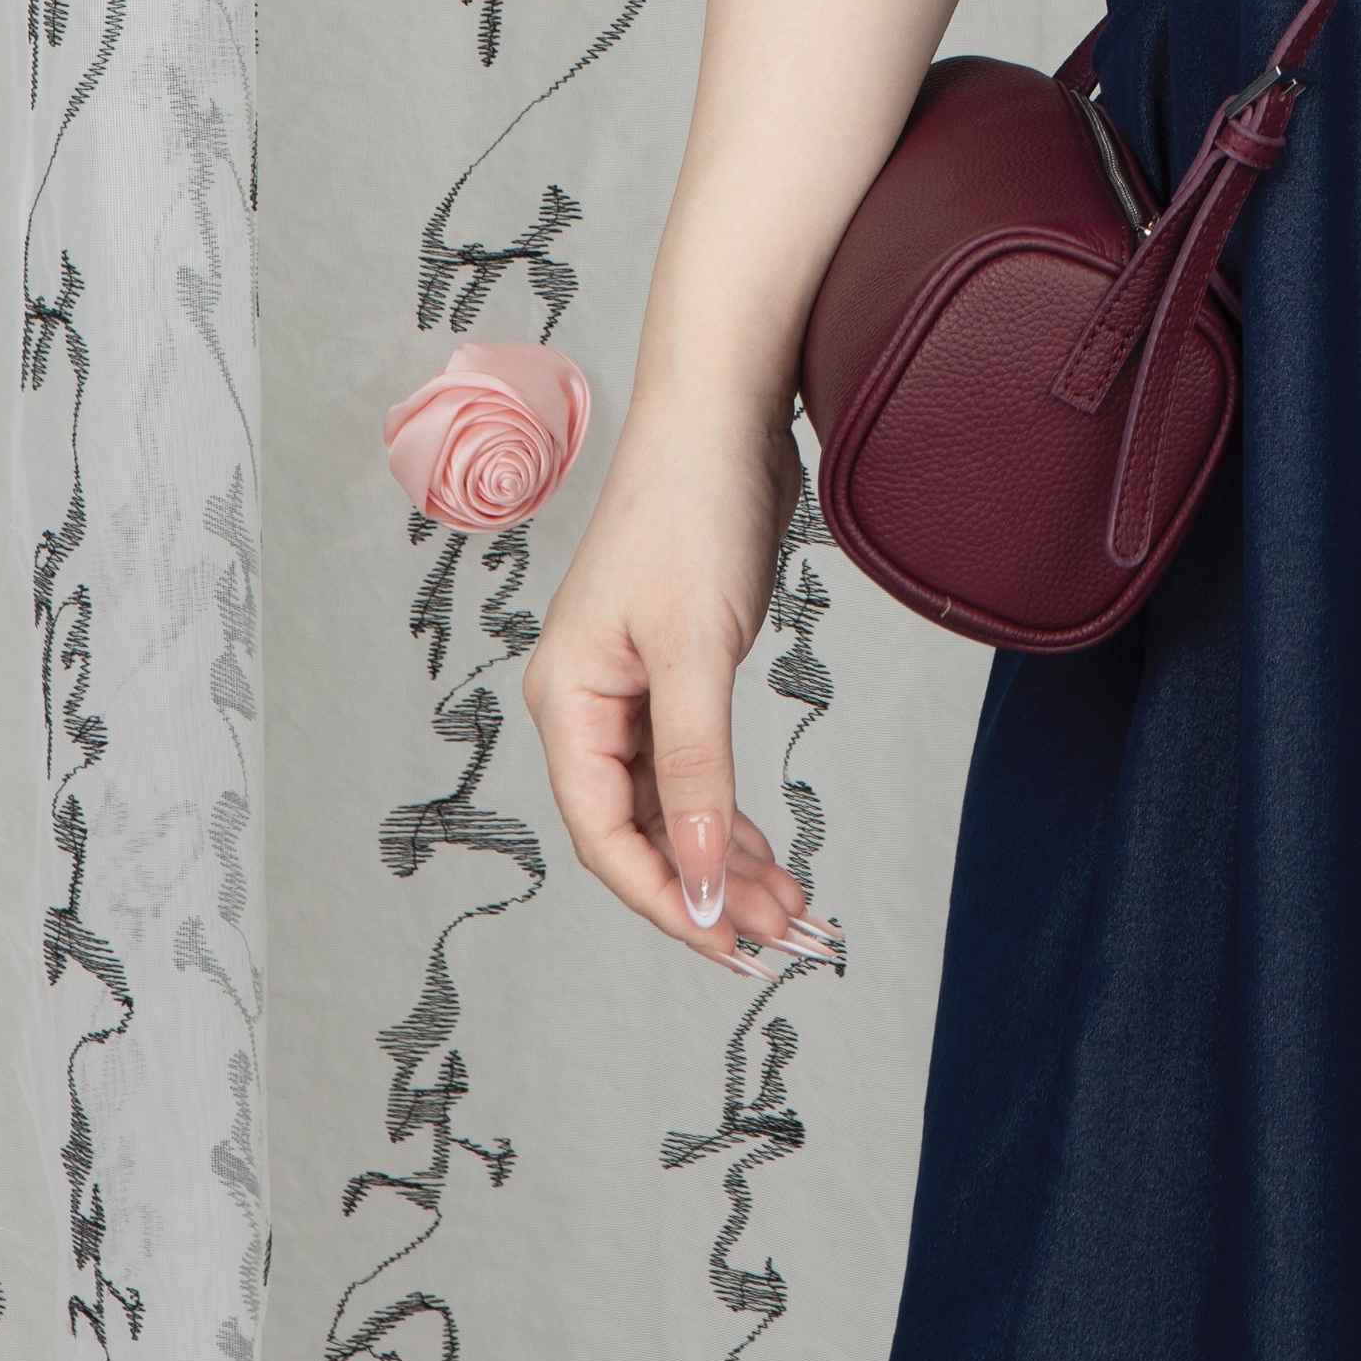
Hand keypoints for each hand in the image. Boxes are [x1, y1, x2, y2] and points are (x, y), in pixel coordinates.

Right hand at [524, 397, 834, 973]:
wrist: (722, 414)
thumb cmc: (692, 511)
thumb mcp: (696, 650)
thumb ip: (698, 769)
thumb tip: (700, 881)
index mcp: (570, 702)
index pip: (607, 835)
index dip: (665, 898)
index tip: (728, 946)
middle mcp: (590, 704)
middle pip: (641, 830)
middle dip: (708, 889)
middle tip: (782, 935)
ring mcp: (632, 689)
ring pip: (673, 806)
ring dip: (726, 859)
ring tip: (790, 906)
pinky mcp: (675, 671)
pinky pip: (694, 769)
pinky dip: (731, 812)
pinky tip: (768, 848)